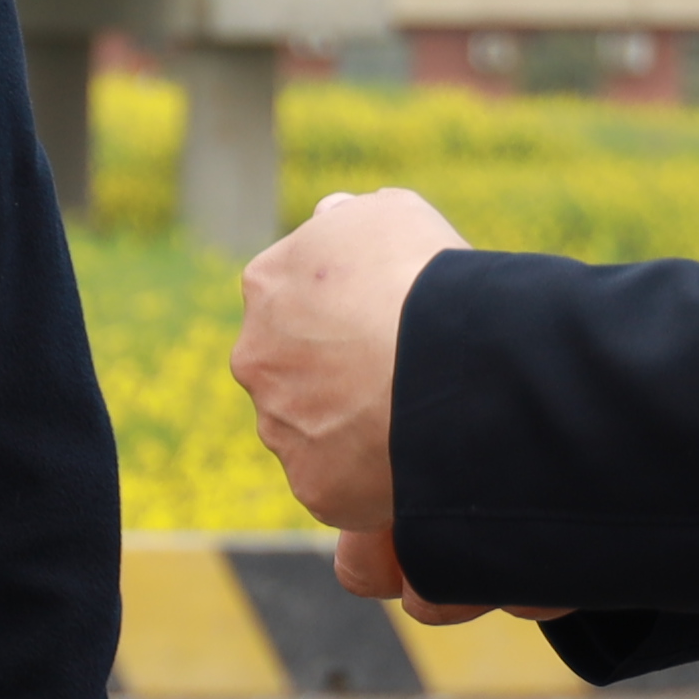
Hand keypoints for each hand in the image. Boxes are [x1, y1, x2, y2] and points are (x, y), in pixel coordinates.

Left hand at [229, 187, 466, 542]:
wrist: (443, 361)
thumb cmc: (422, 275)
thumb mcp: (389, 214)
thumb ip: (348, 221)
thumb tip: (329, 220)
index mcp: (266, 284)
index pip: (293, 297)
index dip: (343, 308)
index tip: (385, 317)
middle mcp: (255, 356)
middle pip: (292, 367)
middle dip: (335, 371)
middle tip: (398, 373)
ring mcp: (278, 425)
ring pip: (311, 428)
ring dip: (350, 424)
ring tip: (412, 416)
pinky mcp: (312, 484)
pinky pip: (340, 480)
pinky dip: (372, 473)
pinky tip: (411, 455)